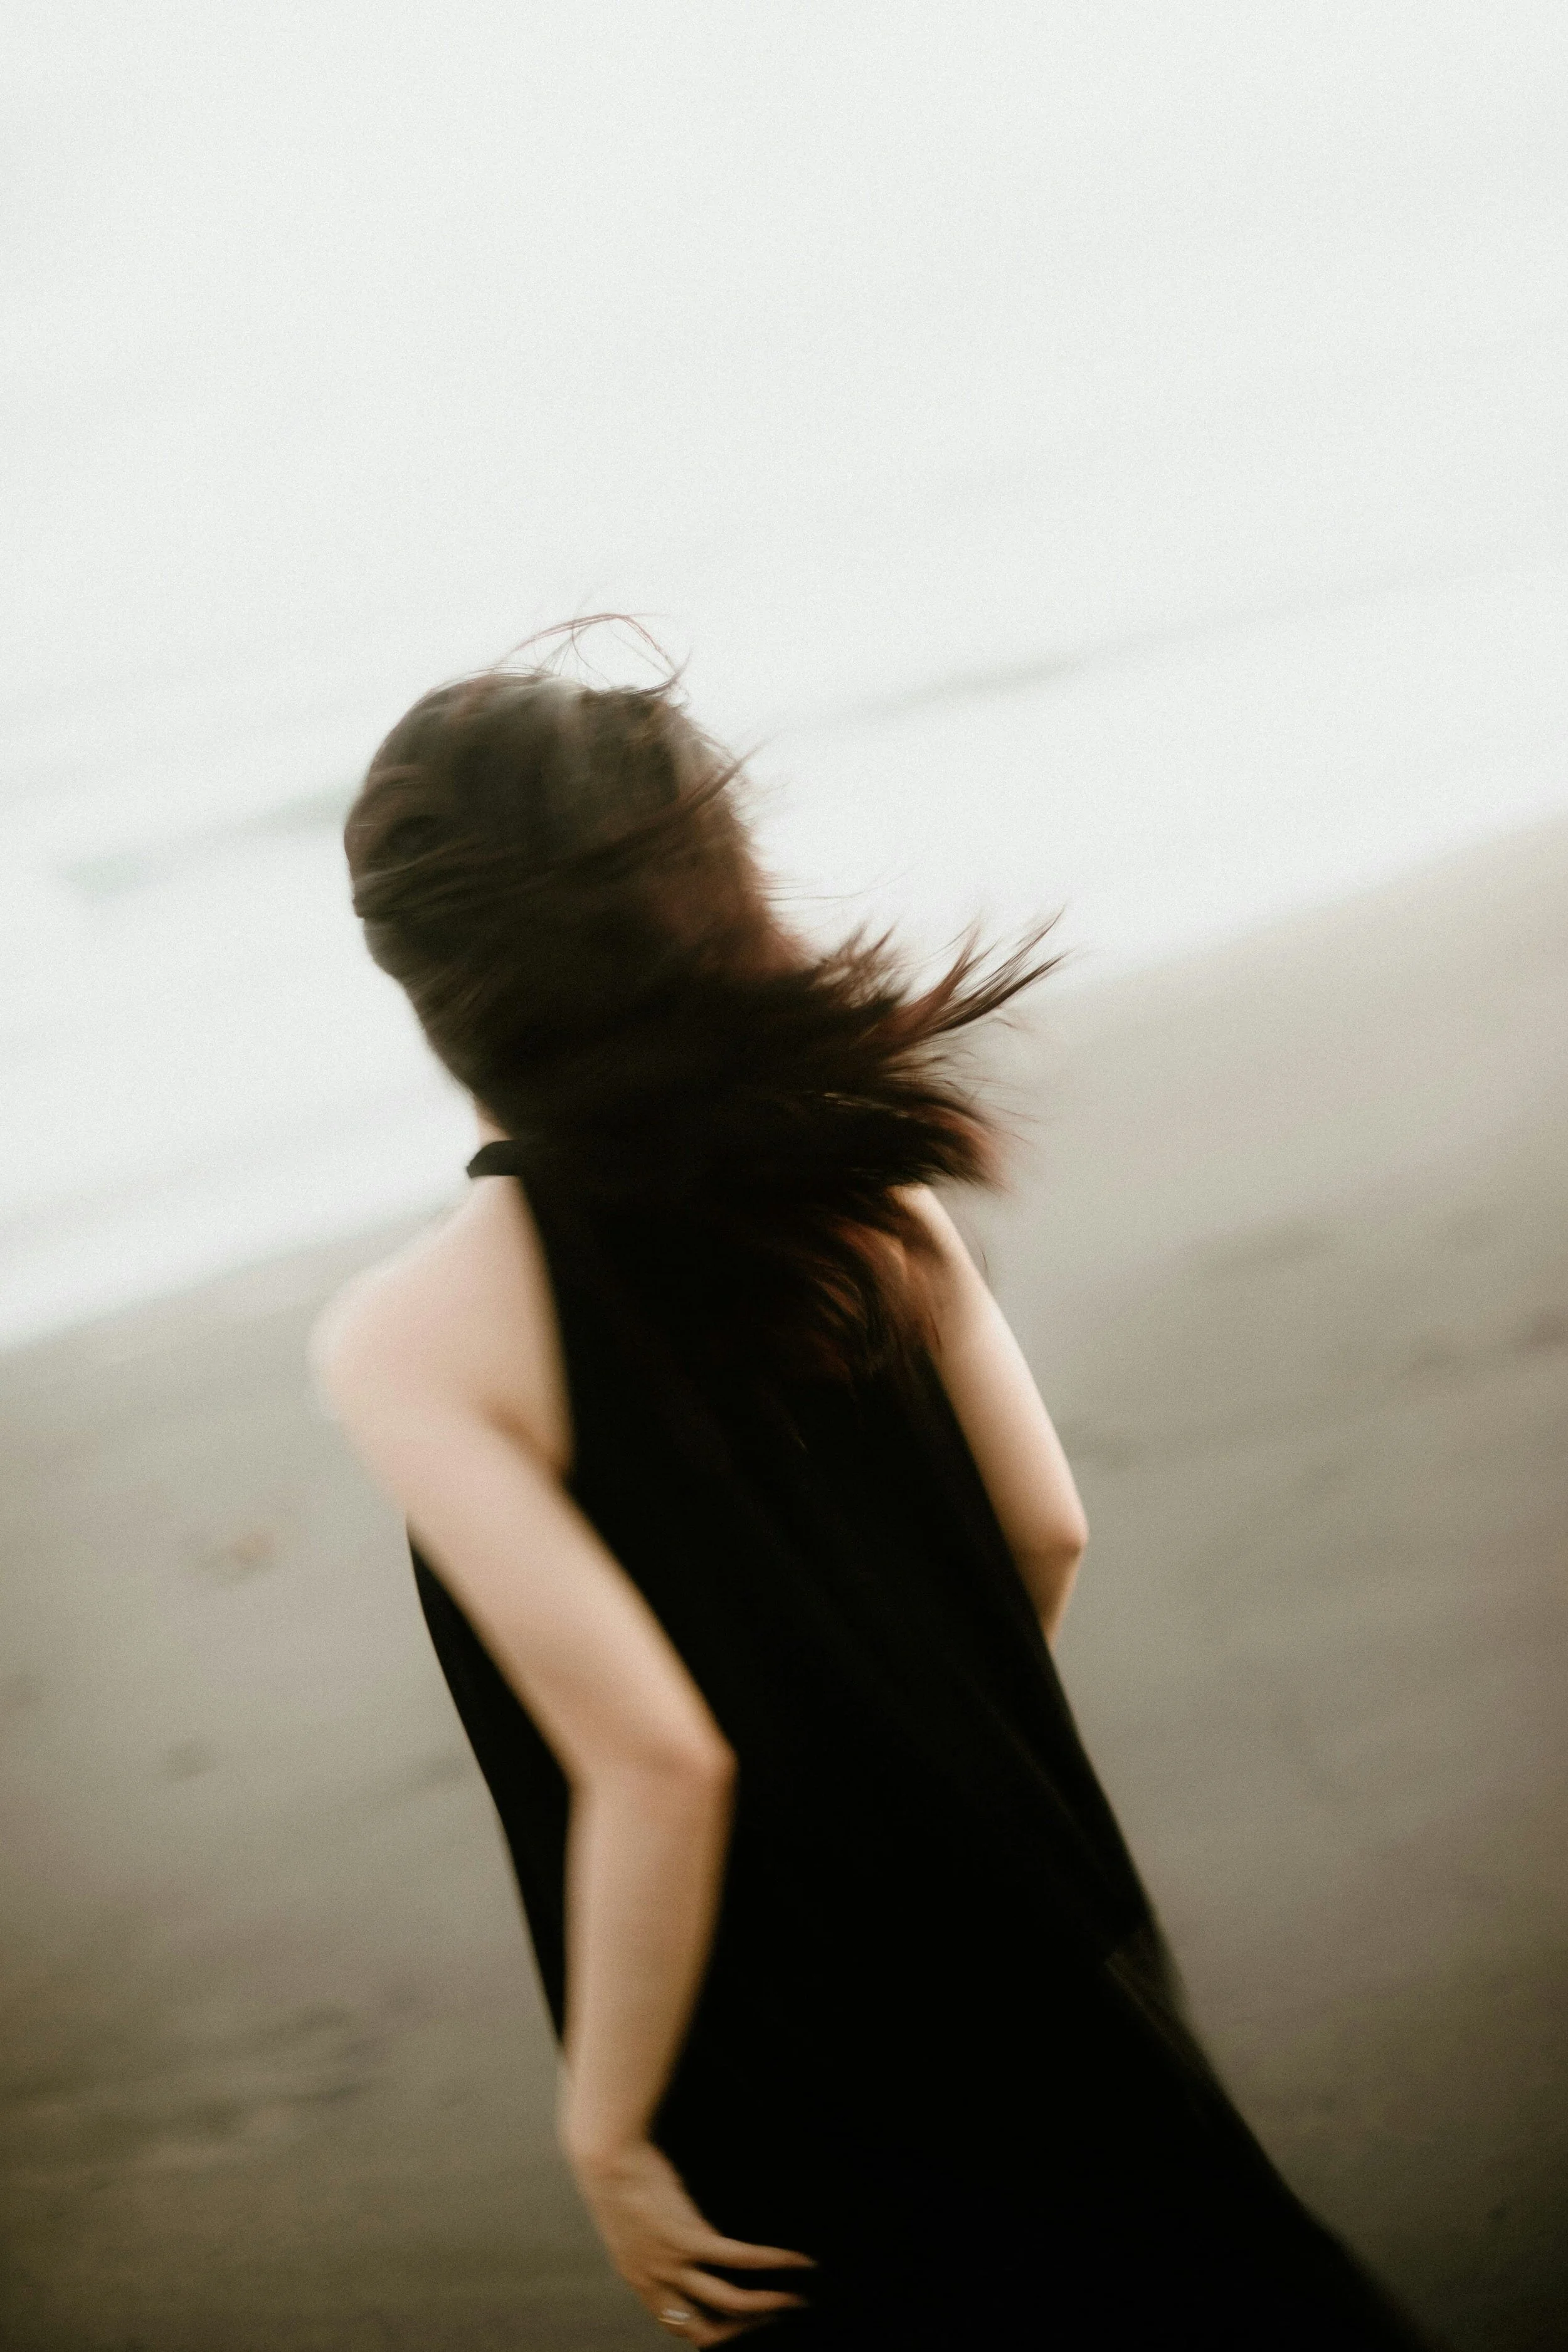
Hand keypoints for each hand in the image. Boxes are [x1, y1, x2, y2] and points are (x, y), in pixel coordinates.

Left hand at [566, 2135, 815, 2344]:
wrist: (605, 2156)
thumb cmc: (618, 2178)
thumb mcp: (630, 2225)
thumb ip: (652, 2245)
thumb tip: (681, 2245)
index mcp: (641, 2281)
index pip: (681, 2326)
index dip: (712, 2334)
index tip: (739, 2326)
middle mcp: (657, 2282)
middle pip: (709, 2332)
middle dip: (745, 2332)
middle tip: (776, 2319)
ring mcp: (674, 2262)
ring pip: (733, 2303)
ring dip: (770, 2305)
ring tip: (798, 2298)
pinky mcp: (690, 2235)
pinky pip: (741, 2259)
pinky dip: (776, 2262)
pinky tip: (799, 2260)